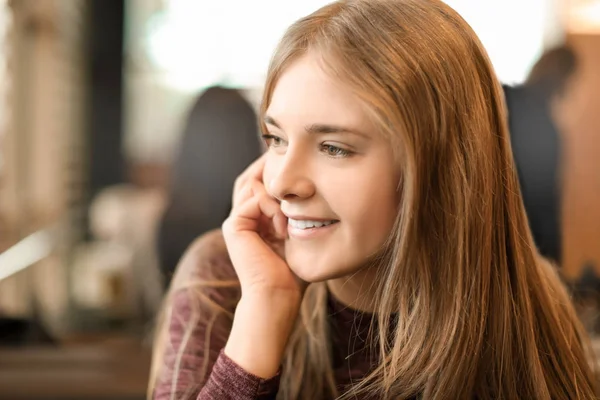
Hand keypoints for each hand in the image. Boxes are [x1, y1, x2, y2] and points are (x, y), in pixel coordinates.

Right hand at [222, 155, 304, 297]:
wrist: (278, 296)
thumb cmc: (294, 273)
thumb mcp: (299, 235)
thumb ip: (298, 213)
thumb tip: (311, 189)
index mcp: (255, 221)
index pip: (260, 184)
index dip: (276, 172)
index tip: (300, 171)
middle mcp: (242, 218)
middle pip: (251, 178)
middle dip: (271, 168)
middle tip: (291, 162)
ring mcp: (235, 221)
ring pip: (253, 184)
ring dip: (276, 193)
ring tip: (291, 210)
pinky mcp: (233, 225)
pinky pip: (254, 199)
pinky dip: (272, 206)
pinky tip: (283, 225)